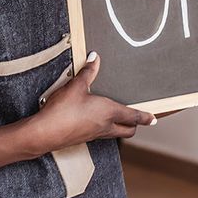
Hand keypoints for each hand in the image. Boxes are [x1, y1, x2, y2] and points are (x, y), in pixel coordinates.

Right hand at [23, 52, 156, 156]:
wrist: (44, 133)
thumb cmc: (62, 111)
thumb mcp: (76, 86)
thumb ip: (88, 72)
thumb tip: (95, 58)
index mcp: (109, 112)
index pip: (133, 116)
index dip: (145, 117)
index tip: (153, 118)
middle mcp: (105, 126)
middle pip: (127, 130)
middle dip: (134, 125)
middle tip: (137, 120)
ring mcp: (93, 134)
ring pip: (114, 133)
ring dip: (119, 127)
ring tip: (118, 118)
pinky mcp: (82, 138)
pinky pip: (100, 134)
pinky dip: (104, 128)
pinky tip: (94, 121)